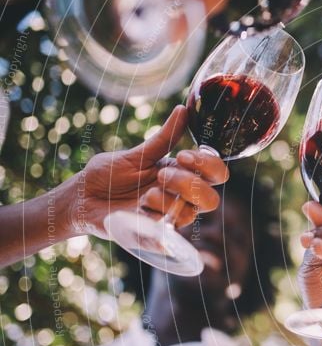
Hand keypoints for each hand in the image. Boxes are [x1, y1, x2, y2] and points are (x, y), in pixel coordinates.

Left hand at [70, 105, 228, 236]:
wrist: (81, 198)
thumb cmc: (107, 175)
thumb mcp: (136, 155)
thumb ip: (163, 138)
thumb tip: (183, 110)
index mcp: (181, 175)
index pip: (215, 174)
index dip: (208, 165)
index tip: (183, 155)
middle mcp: (180, 198)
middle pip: (211, 200)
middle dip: (189, 183)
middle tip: (161, 175)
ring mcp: (168, 217)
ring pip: (190, 213)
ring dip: (167, 200)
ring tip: (144, 195)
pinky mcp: (154, 235)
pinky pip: (169, 231)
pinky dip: (154, 216)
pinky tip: (138, 210)